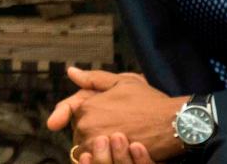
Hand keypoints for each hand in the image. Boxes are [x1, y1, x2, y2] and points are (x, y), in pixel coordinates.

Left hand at [62, 67, 186, 161]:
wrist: (173, 123)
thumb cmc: (149, 101)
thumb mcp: (122, 82)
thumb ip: (93, 79)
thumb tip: (71, 72)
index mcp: (87, 106)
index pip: (66, 112)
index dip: (61, 115)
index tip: (54, 123)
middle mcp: (87, 126)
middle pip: (77, 132)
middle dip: (87, 130)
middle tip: (109, 126)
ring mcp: (98, 145)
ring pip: (85, 149)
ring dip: (94, 147)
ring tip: (114, 140)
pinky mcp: (112, 159)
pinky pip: (97, 161)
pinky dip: (102, 157)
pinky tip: (114, 152)